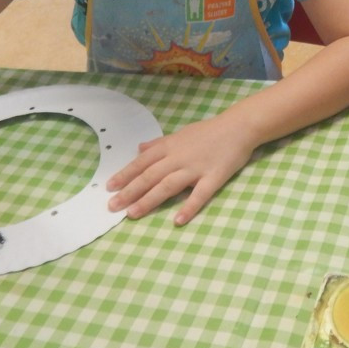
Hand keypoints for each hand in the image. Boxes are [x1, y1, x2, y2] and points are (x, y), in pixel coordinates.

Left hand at [106, 116, 256, 225]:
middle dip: (130, 191)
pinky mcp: (213, 177)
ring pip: (168, 186)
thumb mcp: (181, 133)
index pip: (142, 162)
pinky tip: (177, 221)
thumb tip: (139, 149)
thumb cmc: (209, 131)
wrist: (239, 127)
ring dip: (149, 200)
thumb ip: (160, 143)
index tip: (109, 187)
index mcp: (170, 146)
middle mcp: (178, 158)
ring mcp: (196, 168)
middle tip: (112, 206)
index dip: (125, 175)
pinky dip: (189, 207)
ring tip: (133, 214)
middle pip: (150, 176)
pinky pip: (200, 194)